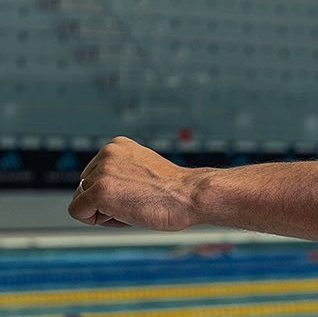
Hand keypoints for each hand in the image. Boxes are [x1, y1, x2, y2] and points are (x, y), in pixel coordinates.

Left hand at [68, 136, 196, 230]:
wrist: (191, 195)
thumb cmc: (174, 190)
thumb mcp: (142, 170)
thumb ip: (119, 173)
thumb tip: (98, 189)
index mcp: (117, 145)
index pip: (93, 176)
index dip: (113, 193)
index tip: (137, 192)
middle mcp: (106, 153)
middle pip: (84, 188)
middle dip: (105, 202)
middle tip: (137, 201)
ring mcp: (102, 171)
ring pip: (81, 201)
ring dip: (104, 211)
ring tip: (134, 206)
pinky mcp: (99, 191)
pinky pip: (78, 213)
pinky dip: (97, 220)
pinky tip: (124, 213)